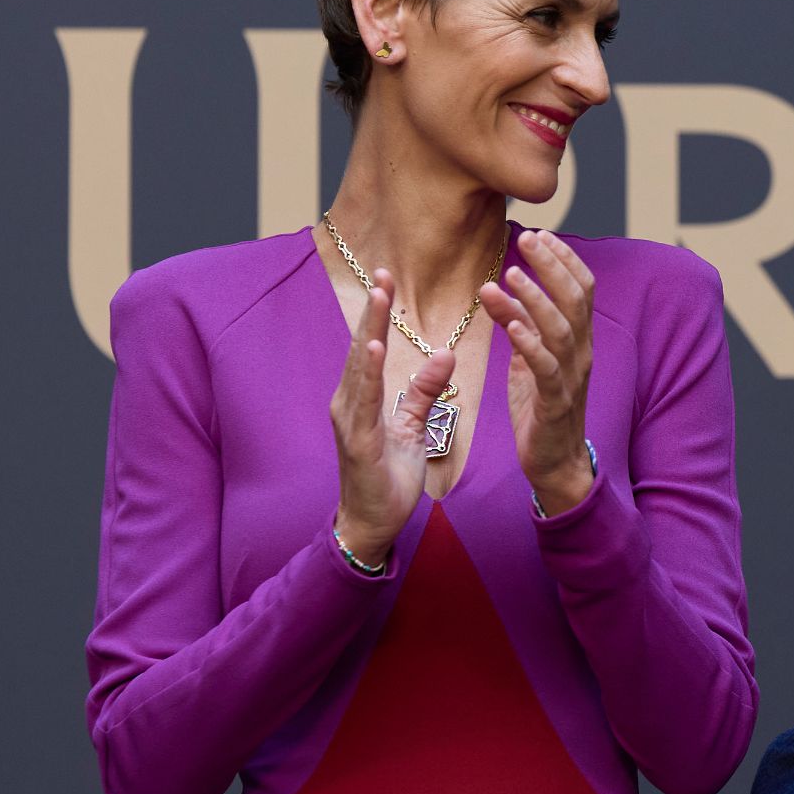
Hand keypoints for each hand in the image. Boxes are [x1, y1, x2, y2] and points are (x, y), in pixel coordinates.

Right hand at [330, 268, 455, 565]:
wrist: (374, 523)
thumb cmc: (389, 475)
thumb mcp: (415, 426)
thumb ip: (425, 391)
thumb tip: (444, 354)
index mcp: (363, 397)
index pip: (373, 345)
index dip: (379, 313)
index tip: (388, 278)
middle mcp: (350, 402)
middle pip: (363, 347)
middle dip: (373, 309)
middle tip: (383, 271)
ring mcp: (349, 420)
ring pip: (360, 367)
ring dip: (369, 330)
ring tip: (379, 296)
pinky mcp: (356, 441)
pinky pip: (364, 402)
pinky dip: (368, 373)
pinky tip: (374, 349)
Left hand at [478, 230, 594, 514]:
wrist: (555, 463)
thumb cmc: (541, 410)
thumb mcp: (527, 361)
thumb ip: (519, 327)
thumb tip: (500, 291)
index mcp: (579, 341)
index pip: (581, 289)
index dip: (564, 259)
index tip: (541, 234)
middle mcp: (582, 354)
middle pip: (575, 300)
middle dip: (552, 266)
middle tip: (528, 238)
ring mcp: (571, 378)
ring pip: (561, 329)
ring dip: (536, 298)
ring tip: (511, 273)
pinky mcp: (555, 403)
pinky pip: (546, 368)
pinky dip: (529, 343)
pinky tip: (511, 325)